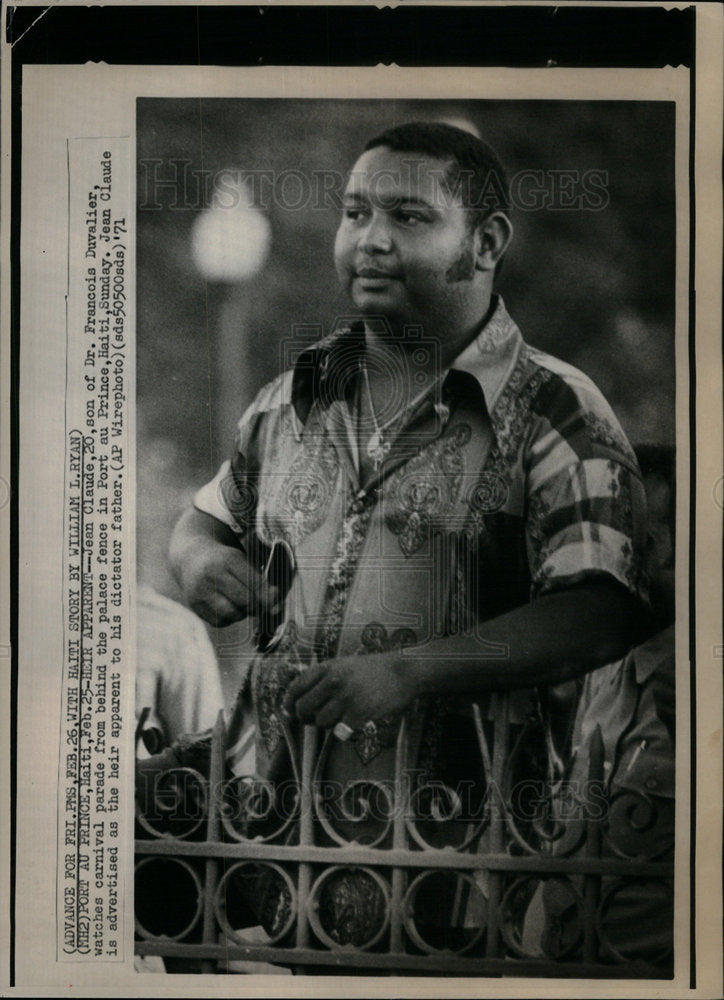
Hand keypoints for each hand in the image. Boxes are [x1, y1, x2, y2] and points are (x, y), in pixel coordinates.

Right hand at [180, 543, 278, 626]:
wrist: (192, 558)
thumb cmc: (225, 561)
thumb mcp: (241, 561)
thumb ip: (258, 581)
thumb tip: (275, 605)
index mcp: (227, 560)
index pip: (252, 582)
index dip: (267, 595)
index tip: (276, 601)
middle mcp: (211, 575)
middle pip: (243, 600)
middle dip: (257, 606)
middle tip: (262, 605)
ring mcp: (200, 591)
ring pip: (231, 614)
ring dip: (242, 613)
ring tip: (243, 604)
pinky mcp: (194, 605)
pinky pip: (219, 621)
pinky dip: (229, 618)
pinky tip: (229, 607)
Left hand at [282, 653, 416, 729]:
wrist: (402, 671)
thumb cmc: (372, 669)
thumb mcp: (343, 665)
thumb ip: (322, 679)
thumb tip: (297, 700)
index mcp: (327, 668)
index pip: (295, 688)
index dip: (288, 703)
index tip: (289, 711)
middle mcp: (333, 681)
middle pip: (303, 709)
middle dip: (305, 718)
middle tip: (314, 720)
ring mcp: (346, 697)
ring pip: (321, 723)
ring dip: (328, 725)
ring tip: (340, 718)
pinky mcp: (359, 713)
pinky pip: (340, 733)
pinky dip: (345, 733)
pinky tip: (354, 725)